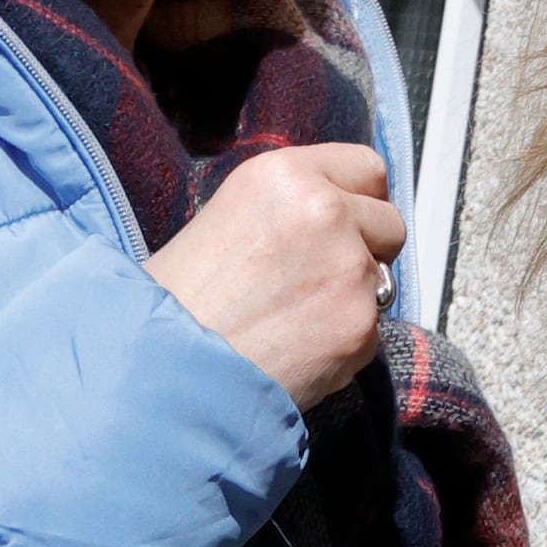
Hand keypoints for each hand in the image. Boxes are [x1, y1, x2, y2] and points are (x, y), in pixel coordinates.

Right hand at [146, 143, 404, 407]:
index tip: (348, 222)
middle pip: (389, 223)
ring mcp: (349, 268)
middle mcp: (325, 210)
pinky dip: (343, 345)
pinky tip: (295, 354)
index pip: (367, 168)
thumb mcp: (225, 220)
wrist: (157, 378)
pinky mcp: (360, 325)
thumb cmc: (176, 304)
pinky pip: (371, 331)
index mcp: (284, 175)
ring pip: (381, 281)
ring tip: (291, 323)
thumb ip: (290, 208)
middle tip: (316, 280)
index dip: (359, 200)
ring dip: (352, 300)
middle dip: (364, 250)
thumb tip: (339, 213)